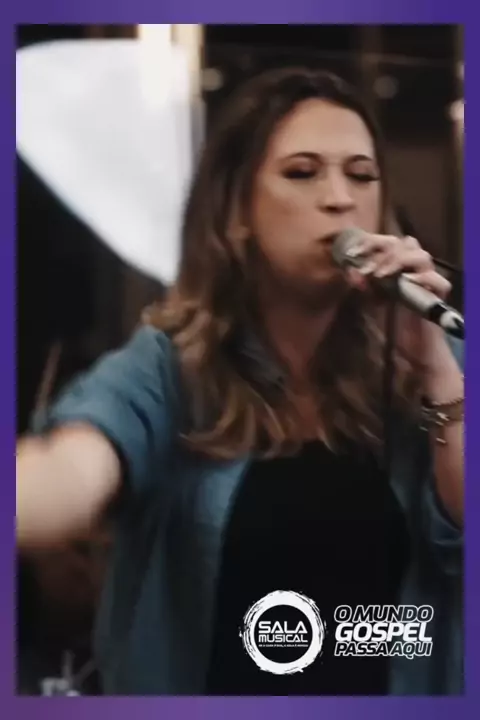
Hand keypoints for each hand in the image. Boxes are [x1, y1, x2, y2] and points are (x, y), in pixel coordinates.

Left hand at [346, 234, 457, 380]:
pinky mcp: (439, 296)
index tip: (353, 254)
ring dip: (399, 260)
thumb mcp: (370, 300)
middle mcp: (415, 268)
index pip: (390, 242)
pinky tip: (406, 280)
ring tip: (380, 275)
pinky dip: (423, 278)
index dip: (372, 243)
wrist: (411, 348)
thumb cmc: (391, 322)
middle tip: (366, 268)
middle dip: (383, 251)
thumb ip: (363, 284)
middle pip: (406, 243)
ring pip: (422, 256)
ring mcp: (428, 280)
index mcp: (399, 265)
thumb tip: (351, 271)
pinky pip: (438, 281)